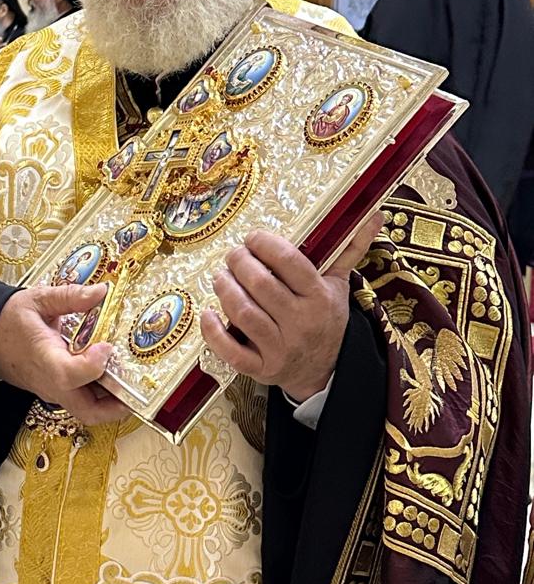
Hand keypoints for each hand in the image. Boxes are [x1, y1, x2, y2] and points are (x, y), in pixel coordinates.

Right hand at [0, 281, 129, 425]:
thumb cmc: (7, 321)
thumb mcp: (37, 300)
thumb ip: (71, 296)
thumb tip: (101, 291)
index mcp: (44, 360)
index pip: (71, 375)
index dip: (93, 365)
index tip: (106, 346)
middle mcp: (51, 383)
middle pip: (88, 411)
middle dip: (117, 405)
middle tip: (137, 387)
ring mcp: (54, 391)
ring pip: (88, 410)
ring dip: (112, 401)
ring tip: (129, 378)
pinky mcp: (56, 391)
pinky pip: (82, 399)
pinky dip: (100, 392)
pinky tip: (111, 371)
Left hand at [201, 214, 381, 401]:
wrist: (326, 369)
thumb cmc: (326, 319)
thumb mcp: (340, 284)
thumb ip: (351, 248)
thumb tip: (375, 214)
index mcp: (319, 297)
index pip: (288, 261)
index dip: (264, 243)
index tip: (252, 238)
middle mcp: (301, 322)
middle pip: (261, 285)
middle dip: (239, 263)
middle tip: (233, 255)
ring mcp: (281, 348)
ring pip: (244, 314)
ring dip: (225, 290)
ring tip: (221, 277)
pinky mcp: (262, 368)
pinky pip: (232, 352)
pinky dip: (214, 332)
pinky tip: (208, 313)